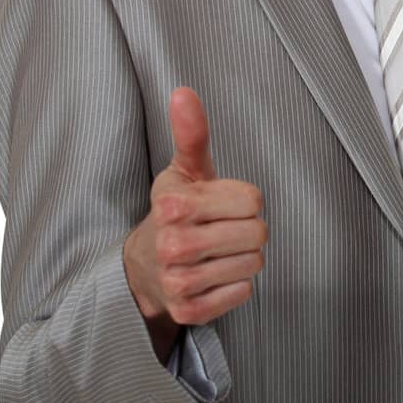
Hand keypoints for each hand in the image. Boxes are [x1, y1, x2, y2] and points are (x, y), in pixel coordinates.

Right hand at [123, 87, 267, 362]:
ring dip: (243, 257)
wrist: (144, 267)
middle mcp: (174, 245)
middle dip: (248, 229)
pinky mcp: (189, 311)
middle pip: (258, 233)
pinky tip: (214, 275)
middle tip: (223, 229)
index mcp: (175, 205)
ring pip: (254, 264)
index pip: (254, 200)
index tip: (221, 203)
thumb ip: (192, 134)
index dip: (244, 200)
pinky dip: (236, 285)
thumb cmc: (177, 211)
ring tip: (217, 251)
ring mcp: (179, 281)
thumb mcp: (185, 170)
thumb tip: (184, 92)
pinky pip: (243, 293)